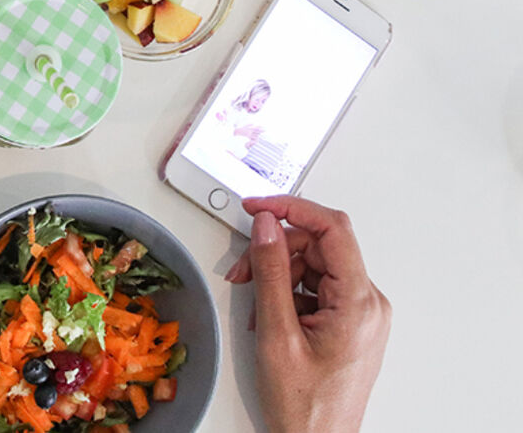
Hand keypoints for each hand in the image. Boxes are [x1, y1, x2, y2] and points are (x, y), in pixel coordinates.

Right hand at [224, 196, 389, 432]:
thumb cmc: (304, 405)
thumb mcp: (276, 334)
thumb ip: (271, 273)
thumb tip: (267, 228)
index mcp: (359, 303)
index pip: (332, 229)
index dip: (291, 208)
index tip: (258, 207)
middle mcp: (368, 303)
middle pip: (319, 247)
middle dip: (275, 250)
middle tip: (242, 270)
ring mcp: (361, 313)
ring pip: (314, 266)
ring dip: (278, 273)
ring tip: (253, 301)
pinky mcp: (350, 322)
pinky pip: (317, 288)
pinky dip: (288, 292)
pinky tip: (270, 315)